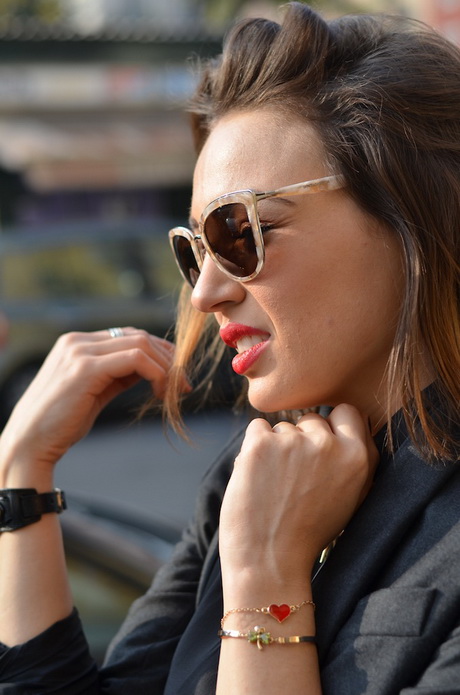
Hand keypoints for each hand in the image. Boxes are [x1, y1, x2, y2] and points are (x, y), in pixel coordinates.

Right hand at [0, 328, 185, 472]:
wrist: (30, 443)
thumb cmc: (60, 423)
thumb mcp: (95, 391)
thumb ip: (118, 375)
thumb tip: (151, 368)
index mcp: (77, 343)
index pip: (130, 335)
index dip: (159, 352)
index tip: (176, 376)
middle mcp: (77, 341)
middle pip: (139, 336)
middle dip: (168, 359)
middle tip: (184, 384)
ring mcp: (80, 351)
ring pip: (141, 344)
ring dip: (165, 367)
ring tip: (174, 391)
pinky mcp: (85, 368)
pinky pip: (136, 359)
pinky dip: (156, 373)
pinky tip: (160, 393)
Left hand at [219, 405, 377, 584]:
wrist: (269, 562)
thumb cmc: (307, 534)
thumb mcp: (350, 498)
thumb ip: (355, 460)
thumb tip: (353, 422)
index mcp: (358, 458)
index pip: (347, 412)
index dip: (331, 426)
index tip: (320, 445)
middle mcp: (329, 445)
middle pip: (311, 419)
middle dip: (300, 440)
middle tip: (294, 480)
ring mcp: (294, 442)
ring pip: (282, 427)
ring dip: (275, 448)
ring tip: (275, 487)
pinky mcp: (261, 444)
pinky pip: (257, 429)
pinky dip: (253, 448)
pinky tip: (257, 478)